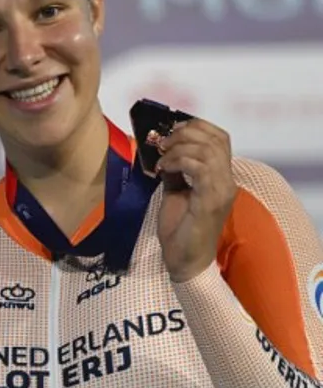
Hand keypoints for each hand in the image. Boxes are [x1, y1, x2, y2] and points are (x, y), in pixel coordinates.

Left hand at [155, 118, 236, 281]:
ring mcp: (221, 191)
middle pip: (215, 139)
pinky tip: (164, 168)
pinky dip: (178, 161)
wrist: (184, 261)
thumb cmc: (180, 229)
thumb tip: (163, 149)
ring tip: (162, 157)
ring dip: (179, 147)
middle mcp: (226, 181)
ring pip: (208, 151)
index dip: (196, 127)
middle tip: (162, 143)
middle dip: (185, 133)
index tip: (171, 131)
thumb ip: (175, 170)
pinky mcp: (211, 201)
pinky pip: (199, 168)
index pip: (220, 138)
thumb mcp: (175, 191)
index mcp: (220, 177)